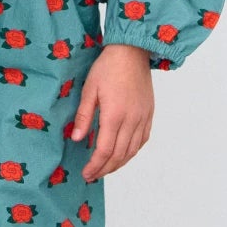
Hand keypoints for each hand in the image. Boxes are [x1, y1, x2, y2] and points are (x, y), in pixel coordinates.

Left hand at [71, 44, 153, 180]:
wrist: (133, 51)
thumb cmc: (108, 67)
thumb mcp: (89, 89)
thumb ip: (84, 116)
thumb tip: (77, 139)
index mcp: (114, 115)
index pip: (105, 150)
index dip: (95, 165)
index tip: (86, 173)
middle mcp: (132, 120)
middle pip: (119, 155)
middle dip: (105, 169)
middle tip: (93, 175)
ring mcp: (143, 118)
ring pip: (132, 150)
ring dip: (119, 164)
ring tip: (106, 168)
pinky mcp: (149, 114)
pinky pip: (142, 140)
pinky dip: (132, 152)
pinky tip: (123, 154)